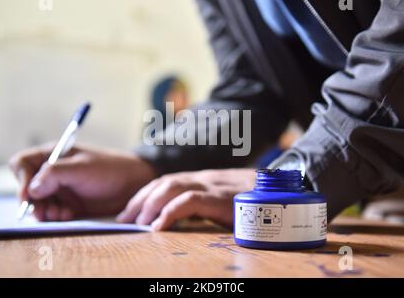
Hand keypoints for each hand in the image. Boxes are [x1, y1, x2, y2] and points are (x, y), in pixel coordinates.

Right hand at [9, 144, 156, 220]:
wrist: (133, 184)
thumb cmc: (110, 169)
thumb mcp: (81, 169)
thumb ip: (55, 174)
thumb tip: (31, 189)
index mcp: (53, 155)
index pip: (22, 164)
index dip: (21, 179)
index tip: (29, 195)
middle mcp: (52, 172)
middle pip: (27, 187)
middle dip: (33, 201)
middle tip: (44, 212)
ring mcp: (60, 189)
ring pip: (38, 203)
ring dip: (45, 211)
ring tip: (61, 213)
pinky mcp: (68, 204)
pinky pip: (52, 213)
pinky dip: (56, 216)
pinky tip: (68, 215)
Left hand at [116, 169, 255, 230]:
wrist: (280, 191)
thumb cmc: (251, 199)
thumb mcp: (222, 200)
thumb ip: (202, 204)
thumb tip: (178, 219)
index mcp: (201, 179)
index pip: (165, 182)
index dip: (144, 195)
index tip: (129, 212)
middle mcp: (202, 178)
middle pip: (162, 183)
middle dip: (139, 200)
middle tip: (123, 219)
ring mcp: (211, 186)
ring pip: (171, 187)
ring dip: (150, 204)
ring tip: (137, 222)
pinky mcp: (220, 198)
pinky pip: (189, 201)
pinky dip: (170, 212)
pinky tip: (159, 225)